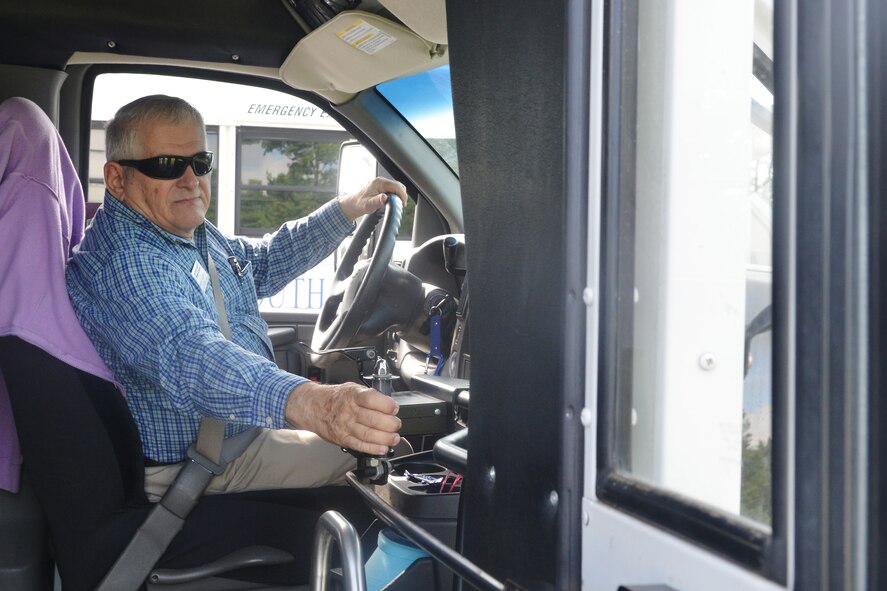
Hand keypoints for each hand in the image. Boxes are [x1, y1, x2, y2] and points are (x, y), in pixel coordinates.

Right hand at [284, 380, 401, 454]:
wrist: (313, 407)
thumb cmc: (335, 398)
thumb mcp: (352, 388)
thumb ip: (369, 396)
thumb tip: (389, 405)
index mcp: (353, 395)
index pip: (372, 399)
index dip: (387, 405)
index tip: (394, 408)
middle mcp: (349, 411)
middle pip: (374, 419)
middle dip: (390, 424)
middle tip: (396, 425)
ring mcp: (345, 426)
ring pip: (369, 434)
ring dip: (385, 438)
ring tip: (394, 438)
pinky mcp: (343, 439)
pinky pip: (360, 445)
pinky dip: (373, 448)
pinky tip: (383, 448)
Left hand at [337, 177, 407, 221]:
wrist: (351, 204)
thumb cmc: (358, 204)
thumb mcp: (367, 205)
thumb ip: (377, 201)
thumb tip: (385, 198)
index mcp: (379, 183)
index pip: (396, 186)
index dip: (402, 195)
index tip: (402, 204)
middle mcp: (381, 181)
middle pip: (398, 186)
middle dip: (402, 195)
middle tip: (400, 205)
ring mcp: (381, 184)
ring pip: (396, 188)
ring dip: (399, 196)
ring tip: (396, 205)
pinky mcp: (381, 188)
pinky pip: (393, 190)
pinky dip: (395, 196)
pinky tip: (392, 202)